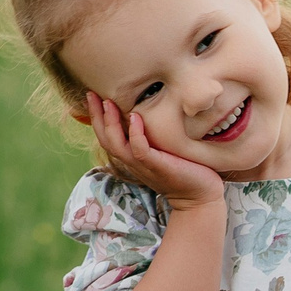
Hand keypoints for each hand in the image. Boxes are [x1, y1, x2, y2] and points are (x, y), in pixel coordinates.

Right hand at [86, 94, 225, 212]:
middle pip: (105, 139)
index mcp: (131, 156)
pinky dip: (135, 134)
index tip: (92, 95)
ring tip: (108, 102)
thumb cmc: (184, 169)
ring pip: (117, 145)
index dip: (97, 117)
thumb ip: (152, 135)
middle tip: (91, 94)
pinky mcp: (157, 167)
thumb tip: (148, 111)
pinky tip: (136, 117)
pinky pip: (140, 150)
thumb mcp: (163, 149)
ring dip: (110, 123)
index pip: (107, 136)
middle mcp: (132, 161)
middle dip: (96, 116)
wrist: (200, 196)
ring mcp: (143, 166)